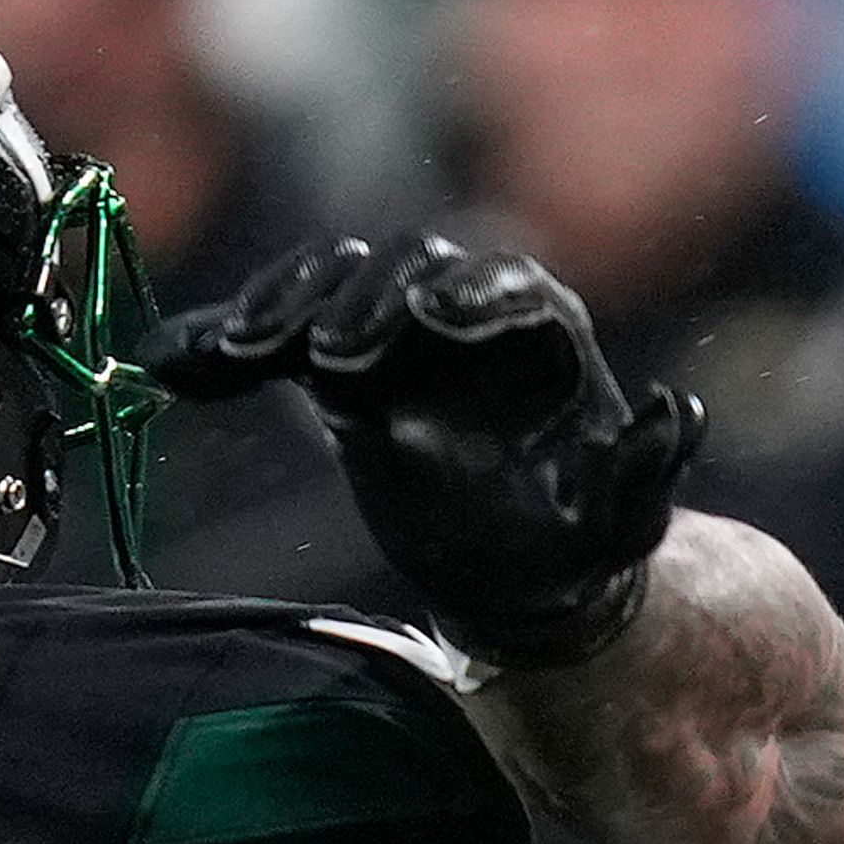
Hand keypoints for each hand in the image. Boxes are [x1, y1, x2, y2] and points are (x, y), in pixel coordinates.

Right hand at [141, 232, 704, 663]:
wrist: (518, 575)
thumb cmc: (576, 544)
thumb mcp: (620, 525)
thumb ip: (647, 474)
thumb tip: (676, 410)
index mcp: (542, 329)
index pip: (500, 282)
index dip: (459, 293)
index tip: (423, 324)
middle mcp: (465, 311)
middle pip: (406, 268)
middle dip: (362, 299)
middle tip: (326, 355)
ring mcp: (396, 331)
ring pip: (333, 286)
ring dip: (281, 310)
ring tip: (238, 355)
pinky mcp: (338, 366)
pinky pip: (277, 339)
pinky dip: (224, 348)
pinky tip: (167, 367)